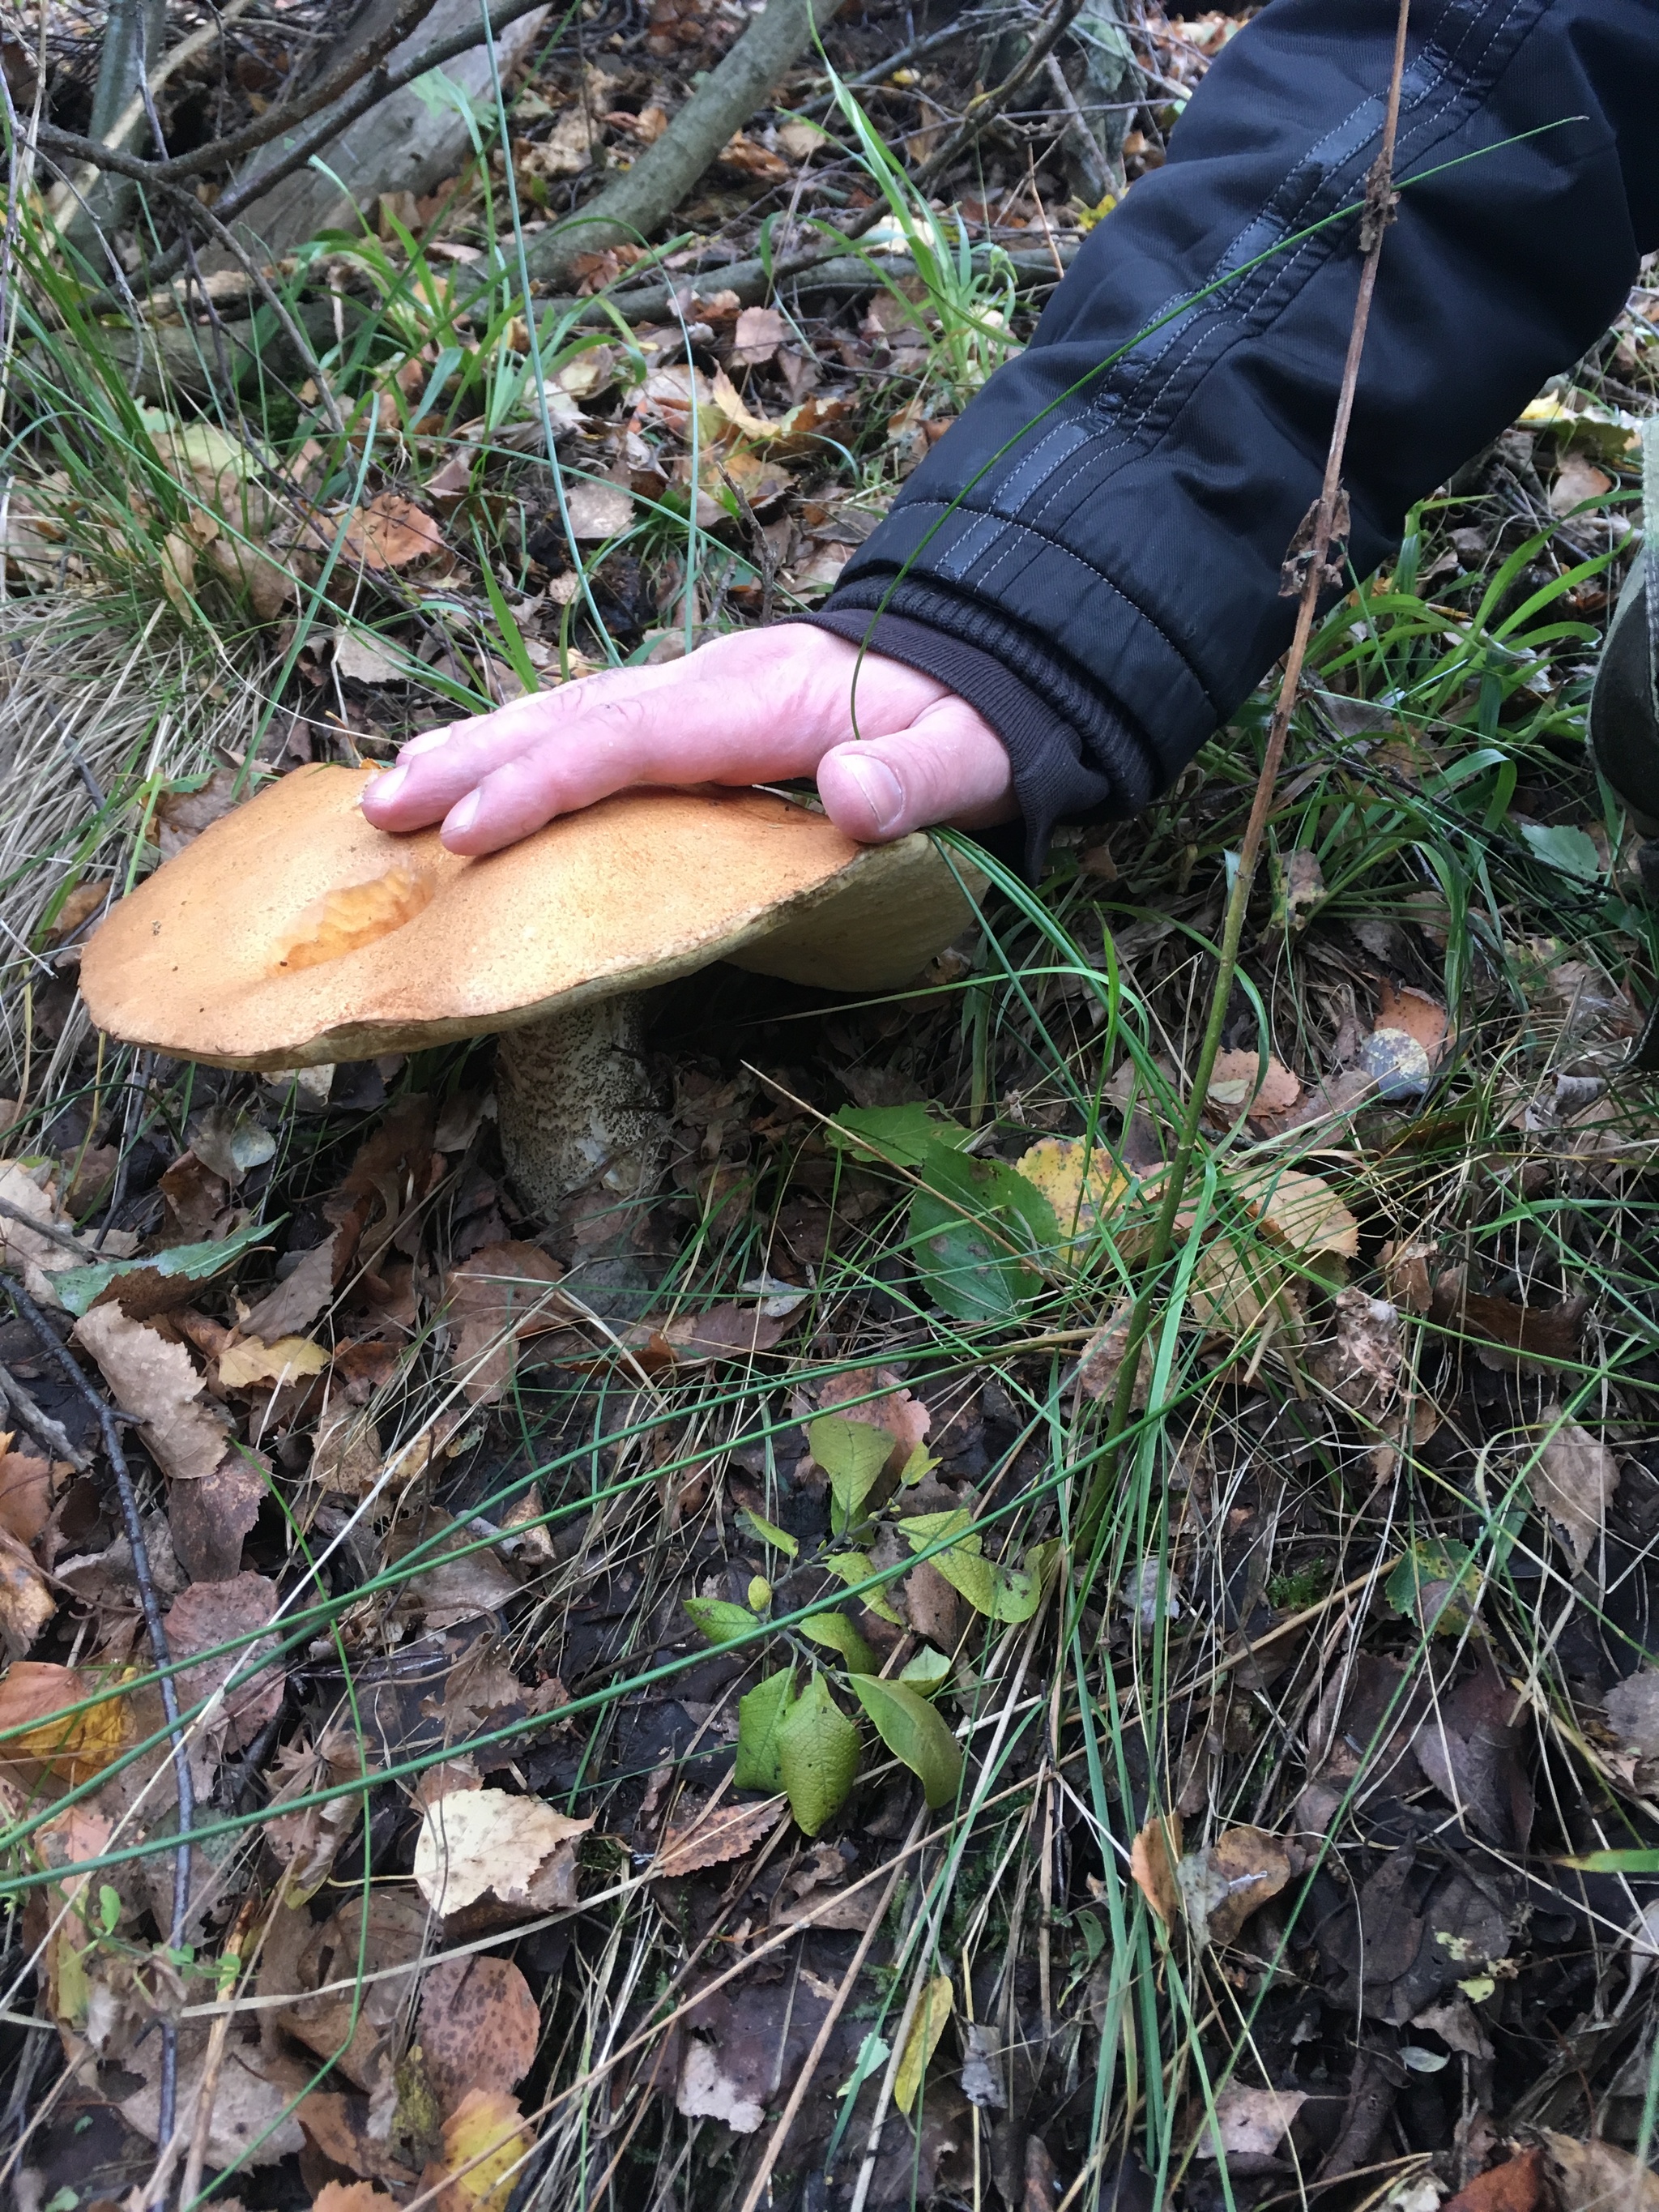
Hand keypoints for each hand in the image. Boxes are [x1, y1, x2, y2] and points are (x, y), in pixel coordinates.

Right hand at [359, 624, 1015, 853]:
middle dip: (471, 763)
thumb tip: (853, 797)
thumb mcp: (974, 755)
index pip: (629, 739)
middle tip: (379, 814)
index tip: (471, 833)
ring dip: (476, 751)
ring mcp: (694, 692)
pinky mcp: (693, 712)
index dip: (545, 785)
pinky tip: (471, 779)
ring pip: (565, 715)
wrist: (987, 650)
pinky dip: (518, 750)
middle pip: (570, 719)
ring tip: (388, 797)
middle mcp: (707, 684)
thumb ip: (920, 779)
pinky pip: (588, 729)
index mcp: (757, 700)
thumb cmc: (970, 719)